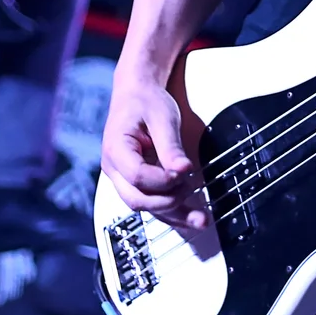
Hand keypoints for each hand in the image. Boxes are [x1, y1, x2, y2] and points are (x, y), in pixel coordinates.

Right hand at [103, 72, 208, 227]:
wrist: (137, 94)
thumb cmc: (145, 101)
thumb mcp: (162, 118)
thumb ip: (171, 147)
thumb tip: (183, 169)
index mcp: (116, 149)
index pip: (137, 176)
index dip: (163, 179)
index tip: (184, 171)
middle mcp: (115, 168)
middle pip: (137, 199)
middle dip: (168, 201)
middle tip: (191, 189)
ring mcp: (123, 178)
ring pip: (146, 207)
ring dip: (174, 215)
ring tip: (201, 220)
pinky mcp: (137, 182)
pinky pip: (152, 202)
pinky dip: (173, 212)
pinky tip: (191, 217)